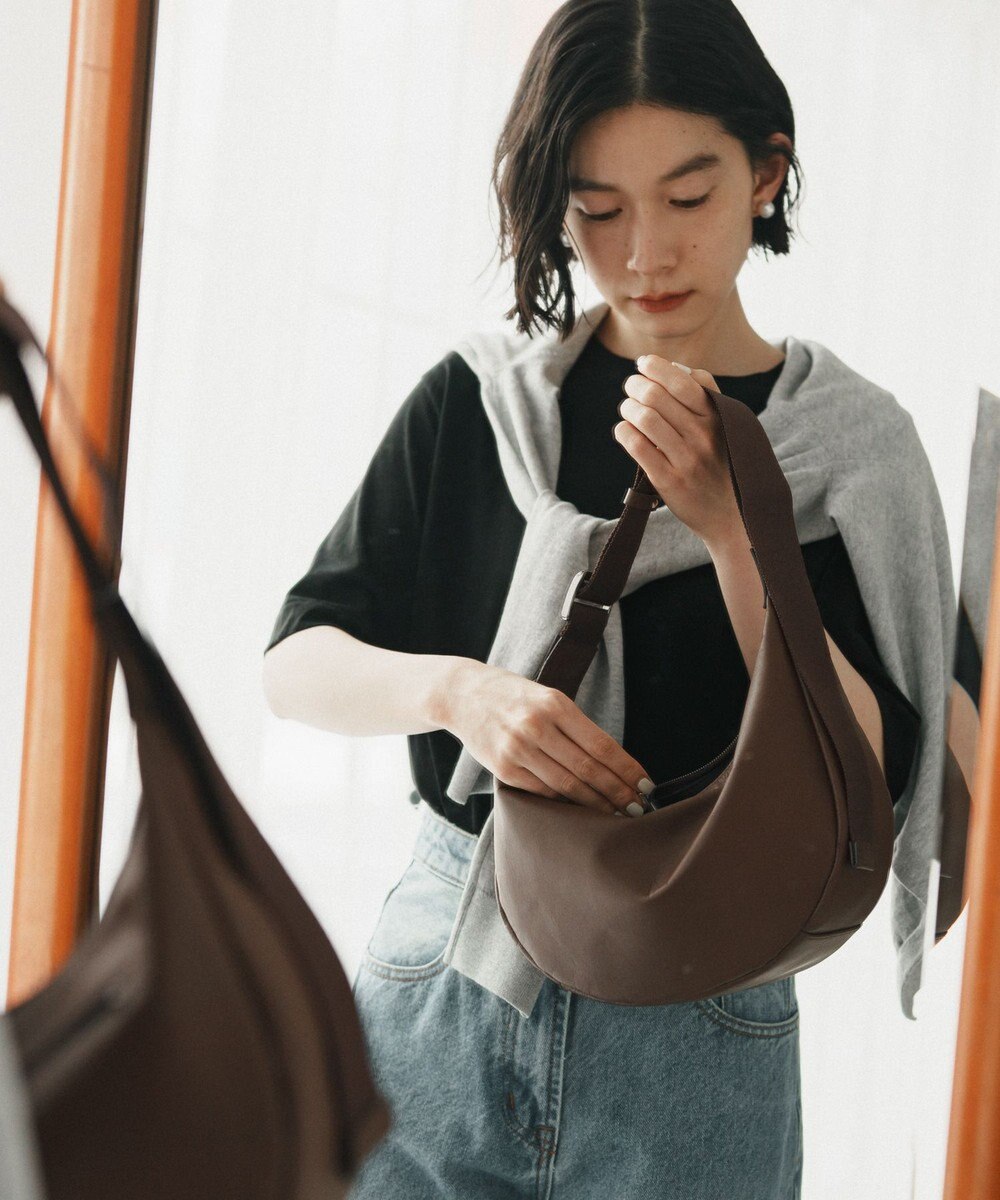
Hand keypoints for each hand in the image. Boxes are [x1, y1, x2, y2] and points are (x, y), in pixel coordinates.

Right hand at [442, 662, 653, 816]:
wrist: (462, 694)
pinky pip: (542, 792)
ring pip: (567, 785)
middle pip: (588, 768)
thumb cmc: (513, 695)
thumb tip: (612, 761)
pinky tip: (581, 809)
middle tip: (638, 807)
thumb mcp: (548, 697)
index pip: (601, 744)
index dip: (627, 768)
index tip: (646, 784)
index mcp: (555, 704)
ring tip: (616, 814)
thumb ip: (575, 725)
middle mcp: (537, 726)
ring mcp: (518, 749)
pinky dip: (565, 802)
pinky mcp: (503, 768)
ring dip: (595, 803)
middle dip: (617, 791)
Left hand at [614, 354, 742, 546]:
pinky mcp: (668, 481)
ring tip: (628, 408)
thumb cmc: (727, 466)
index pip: (683, 381)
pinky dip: (624, 432)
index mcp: (720, 418)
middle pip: (657, 396)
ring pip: (645, 418)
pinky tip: (624, 431)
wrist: (735, 518)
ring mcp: (686, 459)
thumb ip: (709, 397)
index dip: (657, 367)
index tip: (643, 363)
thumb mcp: (732, 428)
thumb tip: (677, 368)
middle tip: (631, 386)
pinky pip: (637, 447)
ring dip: (628, 408)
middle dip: (636, 385)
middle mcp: (704, 436)